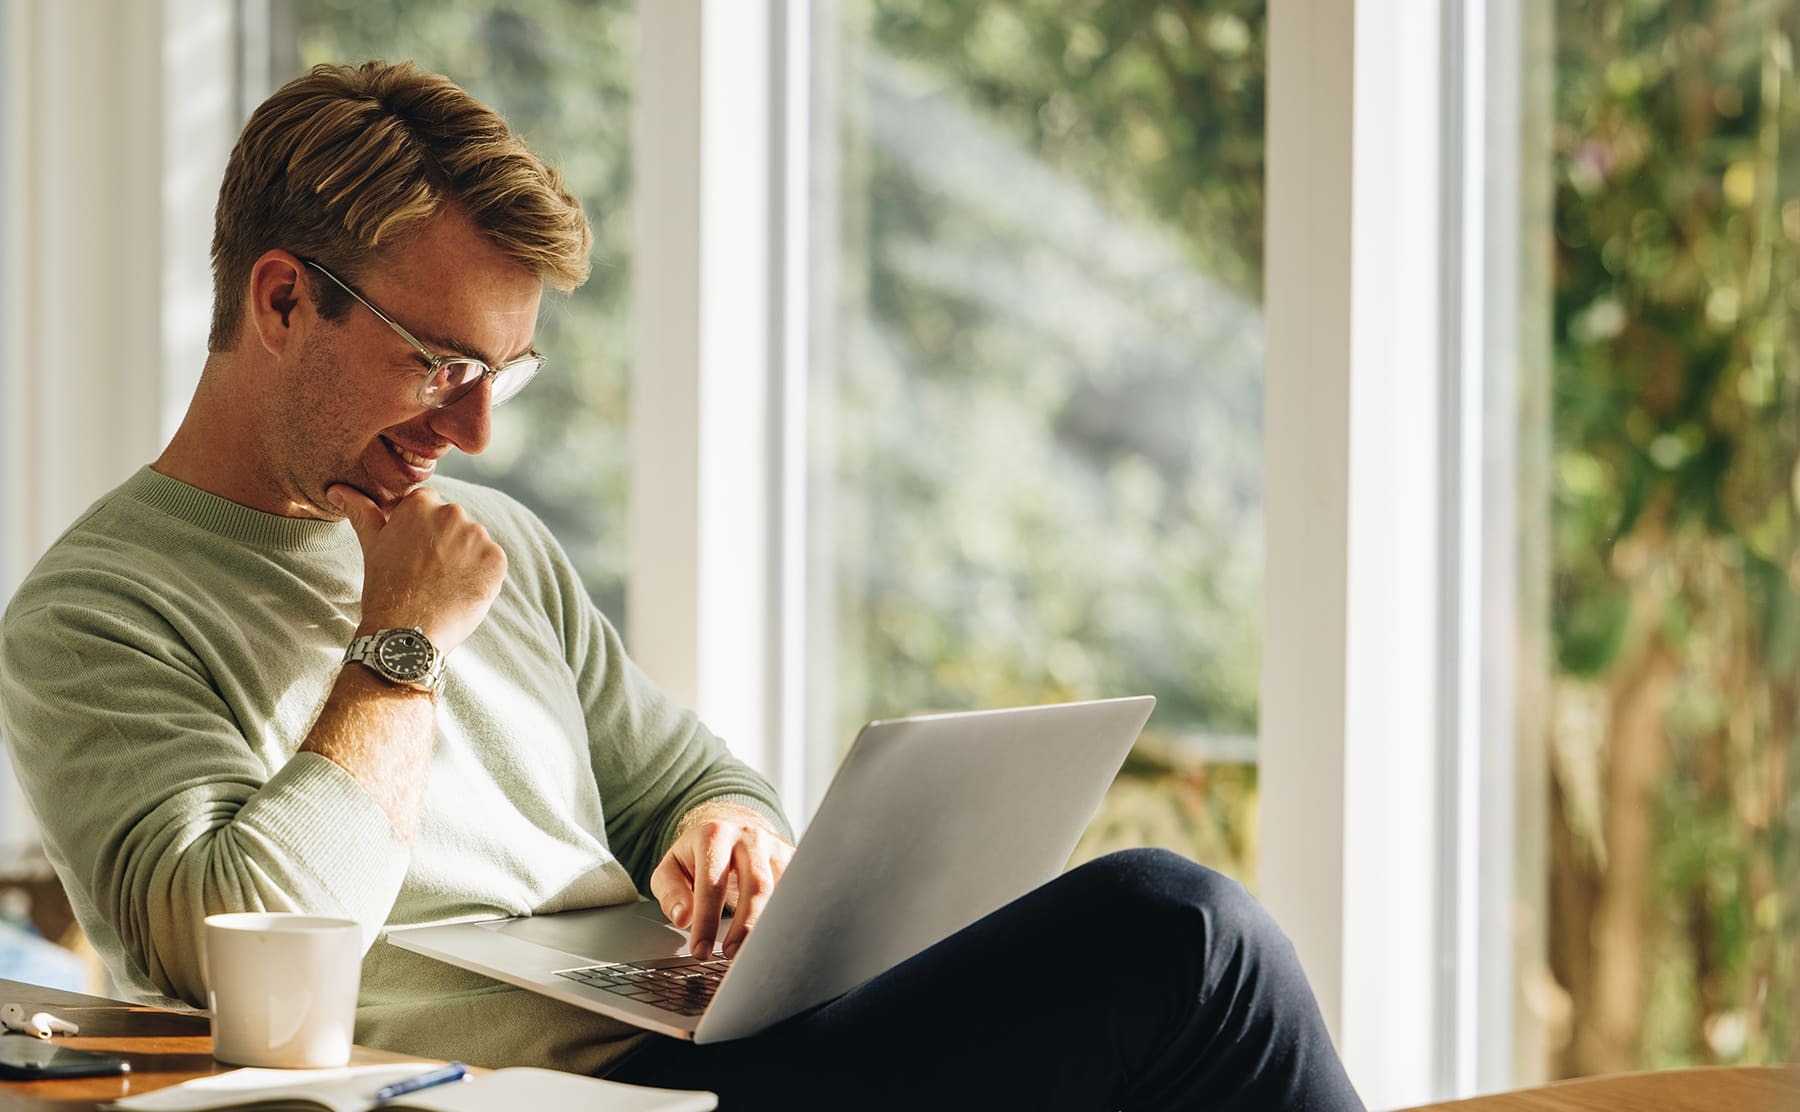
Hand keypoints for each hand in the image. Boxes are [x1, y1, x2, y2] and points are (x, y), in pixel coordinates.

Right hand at [329, 484, 506, 652]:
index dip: (421, 532)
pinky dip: (482, 576)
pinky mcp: (496, 560)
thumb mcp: (372, 545)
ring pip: (474, 543)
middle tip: (427, 573)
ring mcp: (477, 536)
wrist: (405, 633)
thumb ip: (360, 511)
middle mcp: (452, 513)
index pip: (428, 506)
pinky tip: (460, 592)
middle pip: (453, 523)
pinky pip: (492, 563)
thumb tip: (338, 489)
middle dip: (444, 543)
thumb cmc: (385, 589)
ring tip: (442, 585)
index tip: (414, 554)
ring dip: (465, 559)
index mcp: (420, 503)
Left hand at [650, 807, 794, 960]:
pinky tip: (775, 936)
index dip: (707, 920)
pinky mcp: (793, 859)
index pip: (713, 883)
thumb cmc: (697, 856)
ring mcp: (775, 846)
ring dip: (769, 926)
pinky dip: (787, 917)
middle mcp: (749, 837)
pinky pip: (796, 892)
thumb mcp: (671, 869)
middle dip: (746, 926)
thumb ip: (670, 892)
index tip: (700, 951)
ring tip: (752, 951)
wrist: (728, 830)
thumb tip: (683, 917)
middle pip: (757, 885)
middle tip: (732, 954)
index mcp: (714, 835)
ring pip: (783, 890)